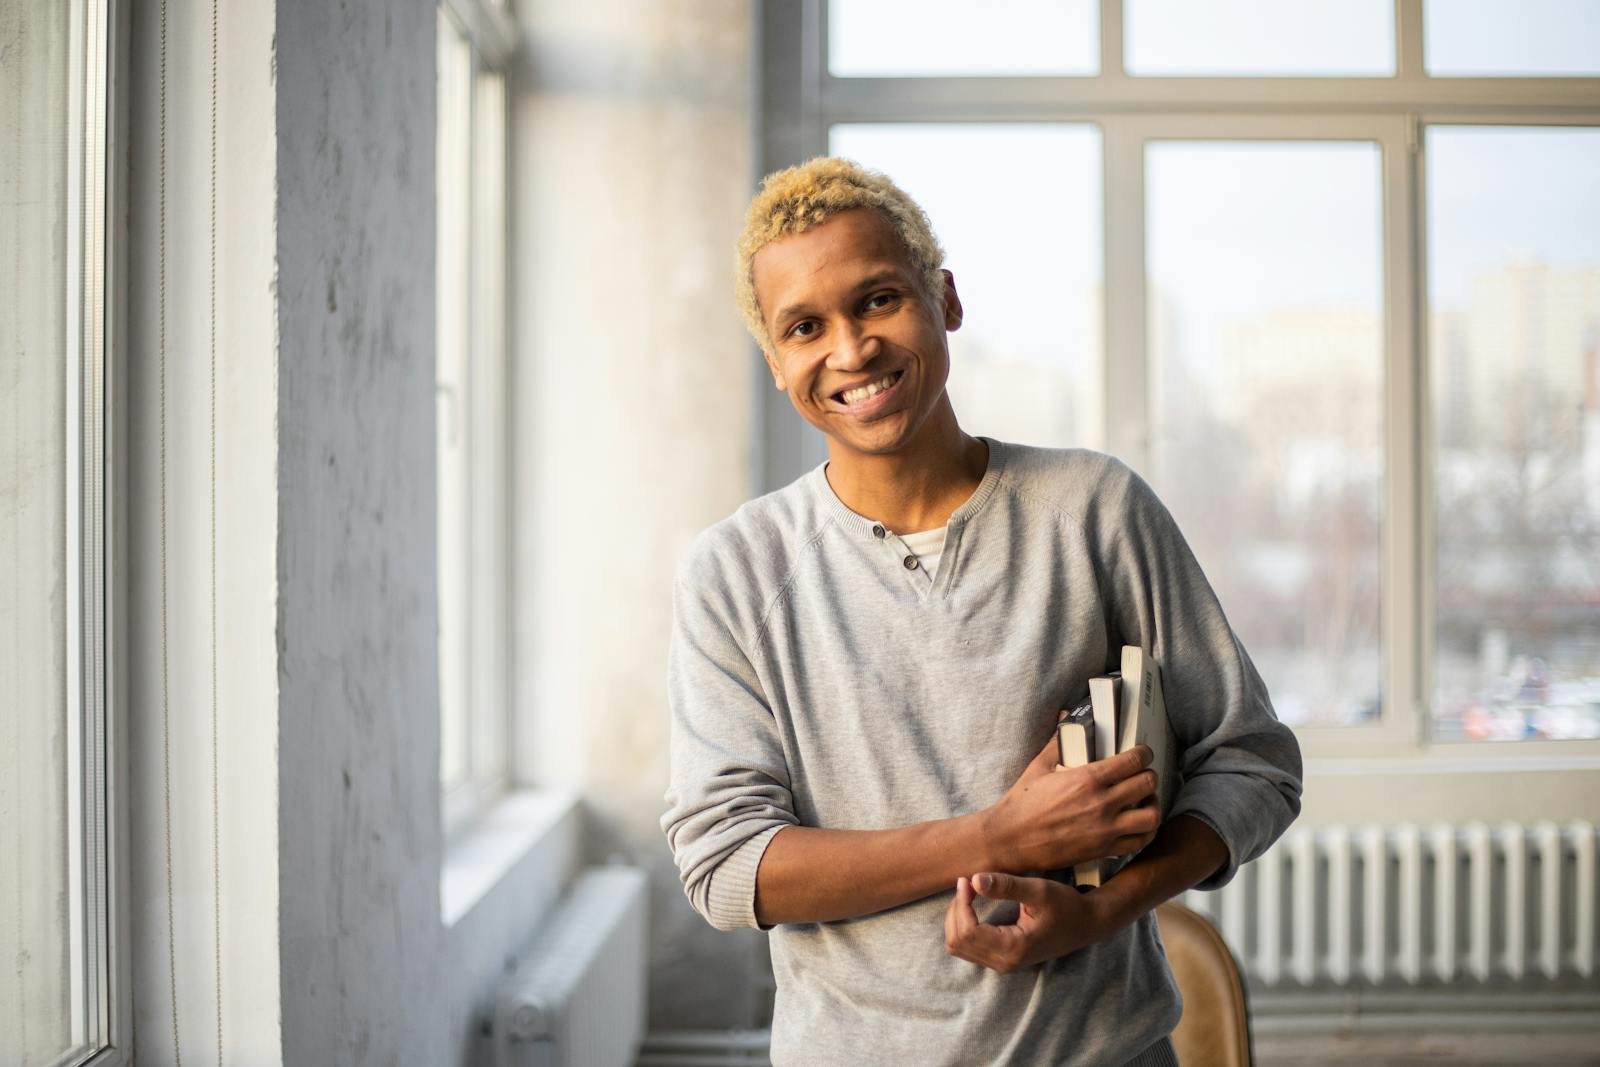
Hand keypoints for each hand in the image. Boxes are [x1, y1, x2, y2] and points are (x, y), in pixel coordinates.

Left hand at [944, 872, 1121, 972]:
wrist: (1085, 925)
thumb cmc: (1065, 905)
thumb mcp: (1039, 890)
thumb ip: (1007, 886)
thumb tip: (974, 879)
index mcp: (1012, 948)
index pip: (966, 932)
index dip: (960, 904)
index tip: (966, 880)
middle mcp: (1004, 962)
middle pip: (956, 942)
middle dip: (955, 910)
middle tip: (966, 883)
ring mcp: (1002, 963)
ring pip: (958, 947)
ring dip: (957, 918)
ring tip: (968, 892)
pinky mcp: (1001, 958)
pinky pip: (968, 947)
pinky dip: (963, 925)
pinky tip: (972, 906)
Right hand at [980, 734, 1159, 872]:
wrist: (1011, 840)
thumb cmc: (1022, 803)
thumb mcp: (1039, 766)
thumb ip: (1058, 741)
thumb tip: (1066, 717)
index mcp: (1087, 779)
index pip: (1133, 761)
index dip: (1143, 754)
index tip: (1142, 753)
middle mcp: (1101, 803)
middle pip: (1147, 783)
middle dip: (1149, 775)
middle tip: (1143, 774)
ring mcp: (1105, 829)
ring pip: (1151, 815)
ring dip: (1153, 804)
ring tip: (1145, 800)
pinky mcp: (1103, 850)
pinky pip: (1139, 841)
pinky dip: (1145, 832)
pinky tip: (1138, 824)